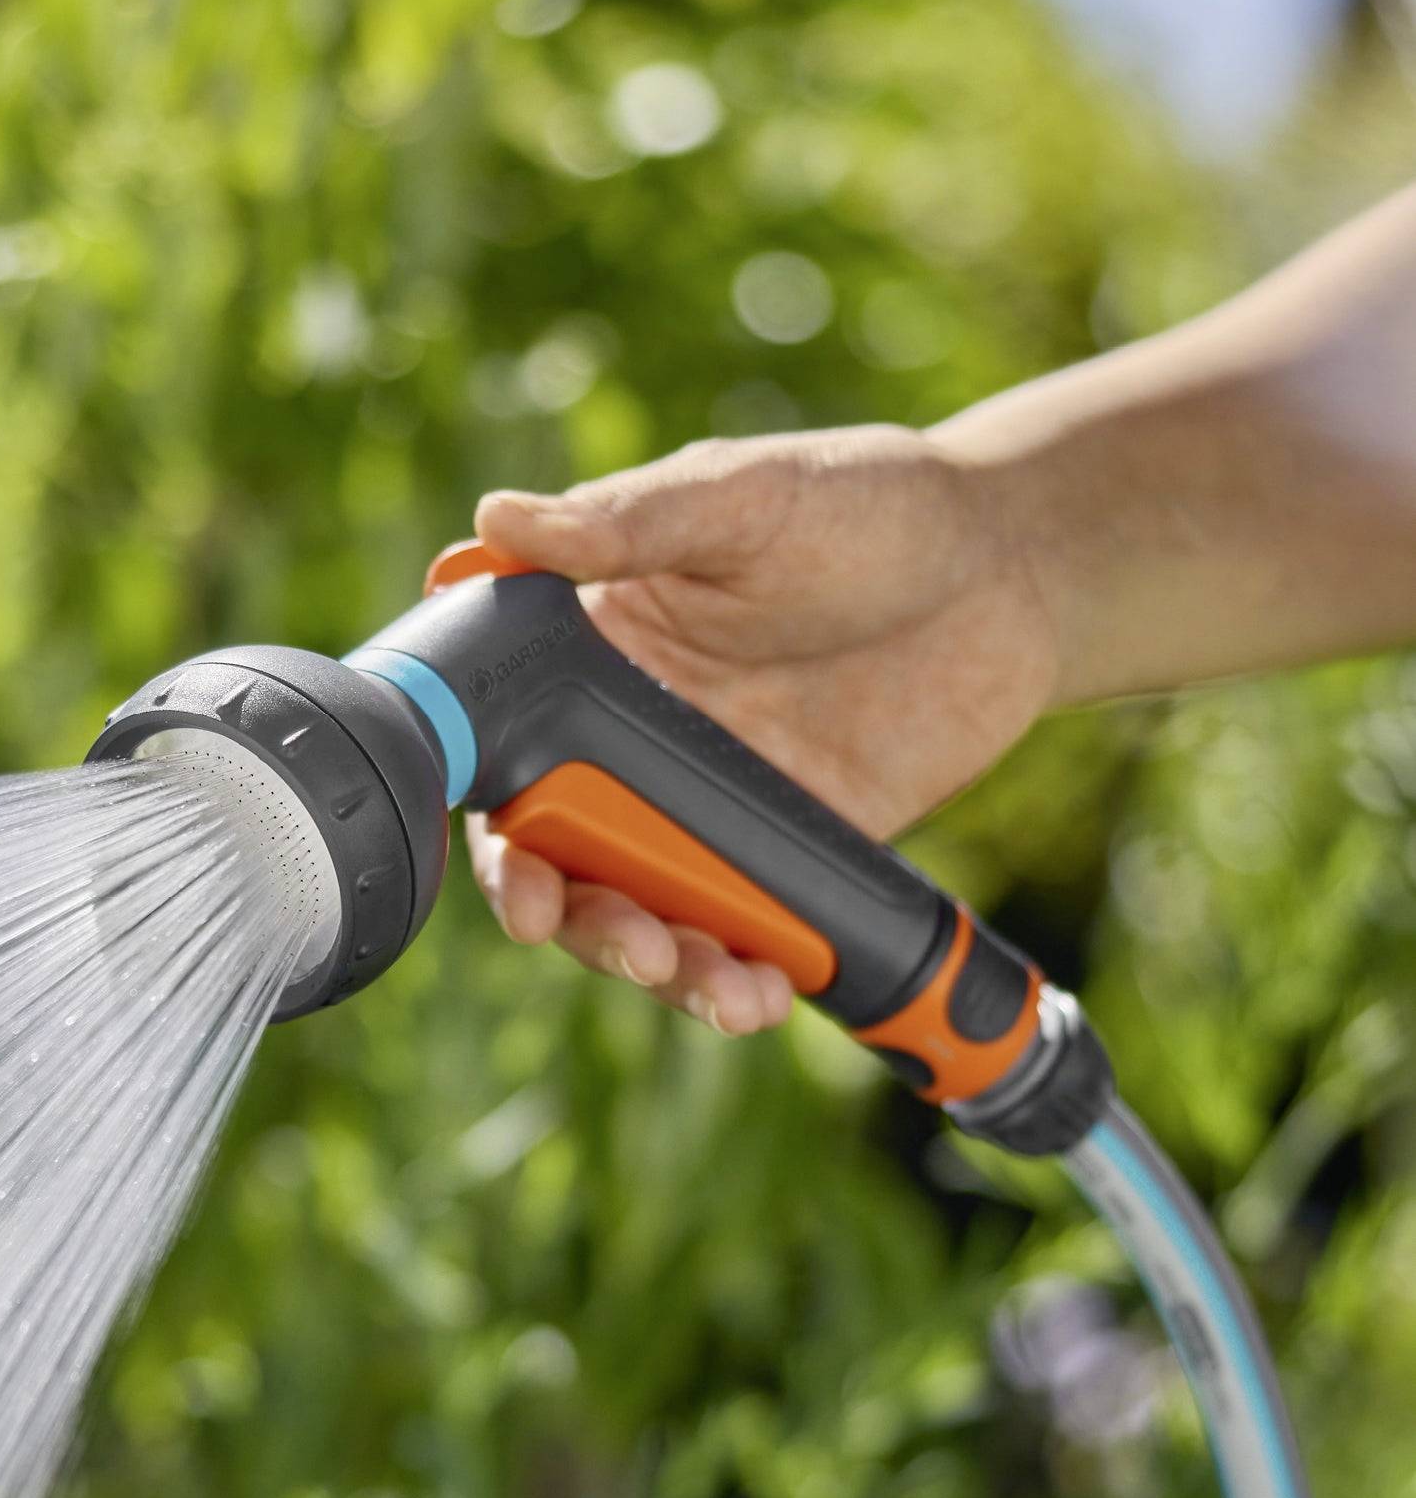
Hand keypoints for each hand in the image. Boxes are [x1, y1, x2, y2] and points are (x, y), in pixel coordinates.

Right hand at [466, 425, 1062, 1032]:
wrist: (1011, 573)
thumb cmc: (867, 508)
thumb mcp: (743, 499)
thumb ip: (628, 520)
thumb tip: (495, 519)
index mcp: (588, 660)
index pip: (498, 756)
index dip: (486, 826)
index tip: (517, 880)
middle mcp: (623, 750)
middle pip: (556, 862)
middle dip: (579, 923)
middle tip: (633, 945)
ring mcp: (696, 813)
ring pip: (639, 913)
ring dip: (659, 969)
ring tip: (718, 992)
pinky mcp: (774, 860)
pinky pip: (733, 934)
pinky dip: (736, 978)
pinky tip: (761, 998)